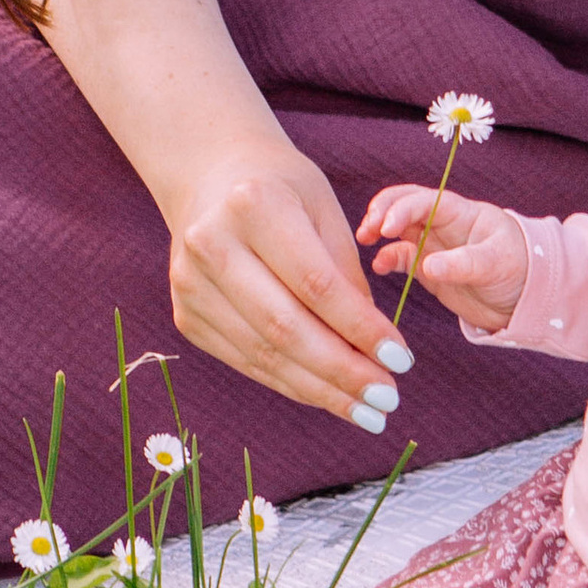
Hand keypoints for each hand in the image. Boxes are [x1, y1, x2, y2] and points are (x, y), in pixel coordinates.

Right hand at [165, 136, 411, 427]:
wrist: (209, 176)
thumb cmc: (281, 188)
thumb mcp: (324, 208)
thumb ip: (347, 274)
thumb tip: (374, 346)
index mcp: (254, 206)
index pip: (316, 283)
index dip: (360, 328)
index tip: (401, 360)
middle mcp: (211, 245)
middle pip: (285, 327)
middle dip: (342, 372)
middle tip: (388, 400)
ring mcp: (190, 285)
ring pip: (264, 354)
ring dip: (320, 390)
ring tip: (367, 411)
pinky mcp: (186, 315)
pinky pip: (246, 361)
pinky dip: (291, 382)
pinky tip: (327, 395)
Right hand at [357, 183, 530, 336]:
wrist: (528, 299)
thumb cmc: (521, 269)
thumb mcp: (496, 263)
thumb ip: (463, 264)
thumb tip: (428, 266)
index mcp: (461, 212)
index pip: (425, 200)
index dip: (401, 208)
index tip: (385, 227)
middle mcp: (443, 223)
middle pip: (404, 206)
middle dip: (382, 212)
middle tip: (366, 231)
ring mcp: (433, 244)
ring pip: (397, 230)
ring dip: (378, 232)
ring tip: (365, 242)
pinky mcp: (427, 268)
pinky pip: (400, 257)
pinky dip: (387, 259)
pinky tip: (380, 267)